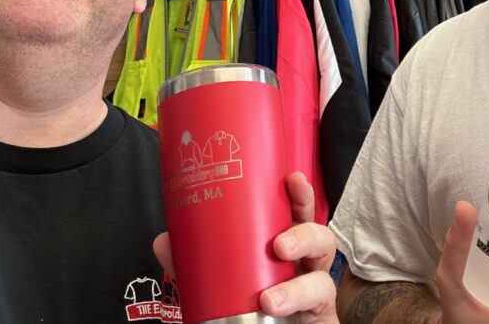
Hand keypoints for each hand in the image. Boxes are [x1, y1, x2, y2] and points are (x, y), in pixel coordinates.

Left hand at [154, 171, 337, 321]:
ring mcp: (314, 296)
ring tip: (270, 294)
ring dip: (297, 289)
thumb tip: (164, 241)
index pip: (298, 217)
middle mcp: (304, 269)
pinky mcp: (319, 318)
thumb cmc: (243, 314)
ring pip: (324, 276)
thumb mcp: (215, 285)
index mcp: (285, 251)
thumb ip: (192, 266)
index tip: (291, 179)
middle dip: (307, 233)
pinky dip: (297, 302)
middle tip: (280, 244)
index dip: (300, 196)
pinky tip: (275, 304)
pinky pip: (320, 303)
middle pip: (321, 239)